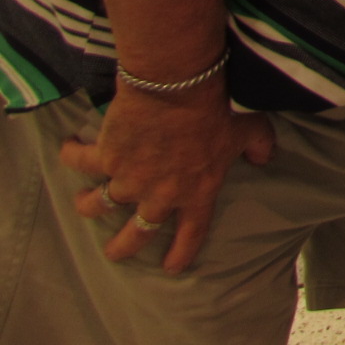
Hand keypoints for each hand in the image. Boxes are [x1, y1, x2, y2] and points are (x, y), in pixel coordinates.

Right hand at [59, 84, 275, 274]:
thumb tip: (265, 158)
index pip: (191, 232)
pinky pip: (80, 162)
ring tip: (84, 203)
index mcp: (197, 192)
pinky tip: (68, 151)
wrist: (179, 87)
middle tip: (113, 253)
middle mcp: (159, 194)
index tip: (171, 268)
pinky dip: (71, 156)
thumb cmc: (219, 108)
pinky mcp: (105, 157)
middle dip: (122, 247)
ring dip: (88, 205)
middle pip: (136, 232)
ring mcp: (128, 179)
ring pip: (99, 205)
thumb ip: (260, 146)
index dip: (182, 252)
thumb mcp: (251, 129)